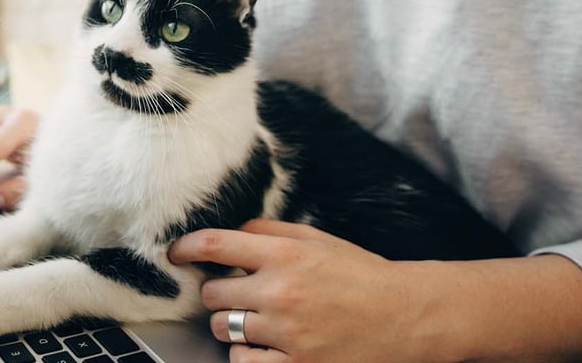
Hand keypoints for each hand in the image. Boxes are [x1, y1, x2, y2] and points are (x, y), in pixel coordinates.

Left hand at [168, 220, 456, 362]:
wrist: (406, 316)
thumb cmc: (360, 275)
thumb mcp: (317, 240)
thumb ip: (270, 231)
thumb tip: (228, 232)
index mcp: (285, 253)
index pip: (214, 245)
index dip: (185, 248)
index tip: (175, 254)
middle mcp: (280, 291)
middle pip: (213, 293)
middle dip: (221, 294)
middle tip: (242, 295)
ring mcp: (286, 332)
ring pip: (223, 329)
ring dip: (233, 326)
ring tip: (259, 322)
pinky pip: (242, 362)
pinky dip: (247, 355)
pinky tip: (266, 347)